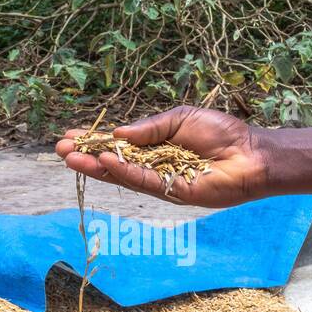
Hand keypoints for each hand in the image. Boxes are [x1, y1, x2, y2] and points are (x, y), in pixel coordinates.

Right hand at [55, 106, 273, 207]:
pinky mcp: (172, 193)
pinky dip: (123, 173)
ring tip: (72, 158)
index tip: (70, 135)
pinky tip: (104, 163)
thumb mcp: (179, 118)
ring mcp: (162, 181)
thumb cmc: (221, 133)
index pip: (120, 144)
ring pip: (123, 174)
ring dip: (97, 166)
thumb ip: (150, 127)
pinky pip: (143, 182)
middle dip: (88, 155)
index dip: (96, 140)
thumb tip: (118, 133)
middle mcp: (155, 165)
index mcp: (156, 146)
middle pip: (115, 162)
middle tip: (60, 149)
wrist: (250, 153)